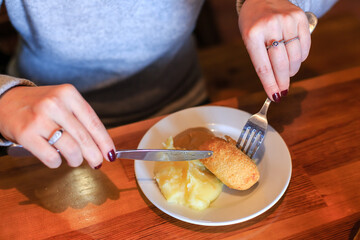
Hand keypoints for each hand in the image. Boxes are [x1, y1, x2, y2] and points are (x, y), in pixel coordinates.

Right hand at [0, 84, 115, 168]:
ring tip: (75, 160)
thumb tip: (101, 145)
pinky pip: (51, 157)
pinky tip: (56, 159)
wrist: (5, 101)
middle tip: (97, 163)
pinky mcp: (26, 134)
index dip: (105, 142)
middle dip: (94, 155)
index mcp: (68, 94)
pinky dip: (57, 163)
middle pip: (84, 138)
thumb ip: (80, 119)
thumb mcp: (63, 102)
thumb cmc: (39, 105)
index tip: (110, 154)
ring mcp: (40, 118)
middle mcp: (55, 104)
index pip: (94, 123)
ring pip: (71, 149)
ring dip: (76, 160)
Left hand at [238, 0, 310, 101]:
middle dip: (283, 81)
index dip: (270, 84)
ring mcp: (287, 21)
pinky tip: (295, 59)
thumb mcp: (248, 39)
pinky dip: (301, 57)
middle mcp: (270, 26)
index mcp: (252, 34)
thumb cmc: (253, 23)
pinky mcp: (300, 17)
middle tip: (283, 91)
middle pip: (281, 64)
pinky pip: (304, 46)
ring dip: (292, 70)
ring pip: (295, 57)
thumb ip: (261, 59)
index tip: (275, 97)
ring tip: (287, 72)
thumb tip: (274, 85)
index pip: (263, 67)